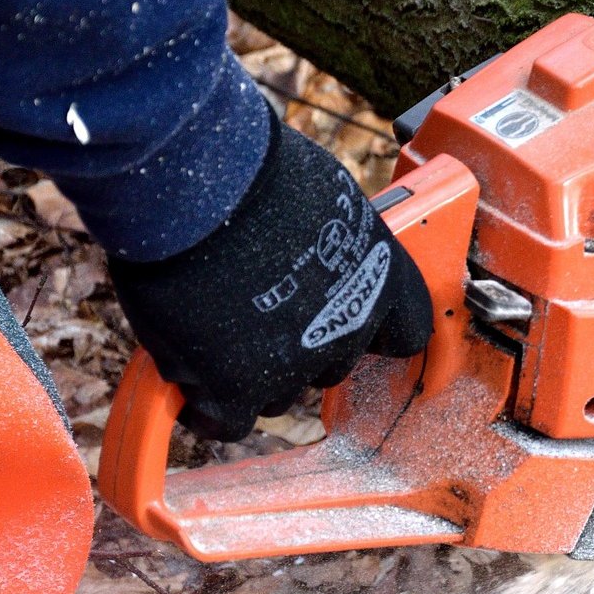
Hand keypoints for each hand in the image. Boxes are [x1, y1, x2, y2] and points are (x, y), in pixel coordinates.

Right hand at [108, 117, 431, 440]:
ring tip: (210, 324)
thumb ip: (329, 245)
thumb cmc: (254, 172)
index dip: (370, 329)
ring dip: (249, 370)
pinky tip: (190, 379)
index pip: (404, 332)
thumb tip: (312, 255)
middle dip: (298, 345)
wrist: (198, 188)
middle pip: (331, 364)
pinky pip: (227, 421)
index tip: (342, 318)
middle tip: (256, 309)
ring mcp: (297, 363)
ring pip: (278, 393)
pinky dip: (207, 405)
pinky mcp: (238, 387)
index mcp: (385, 279)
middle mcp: (352, 328)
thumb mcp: (325, 200)